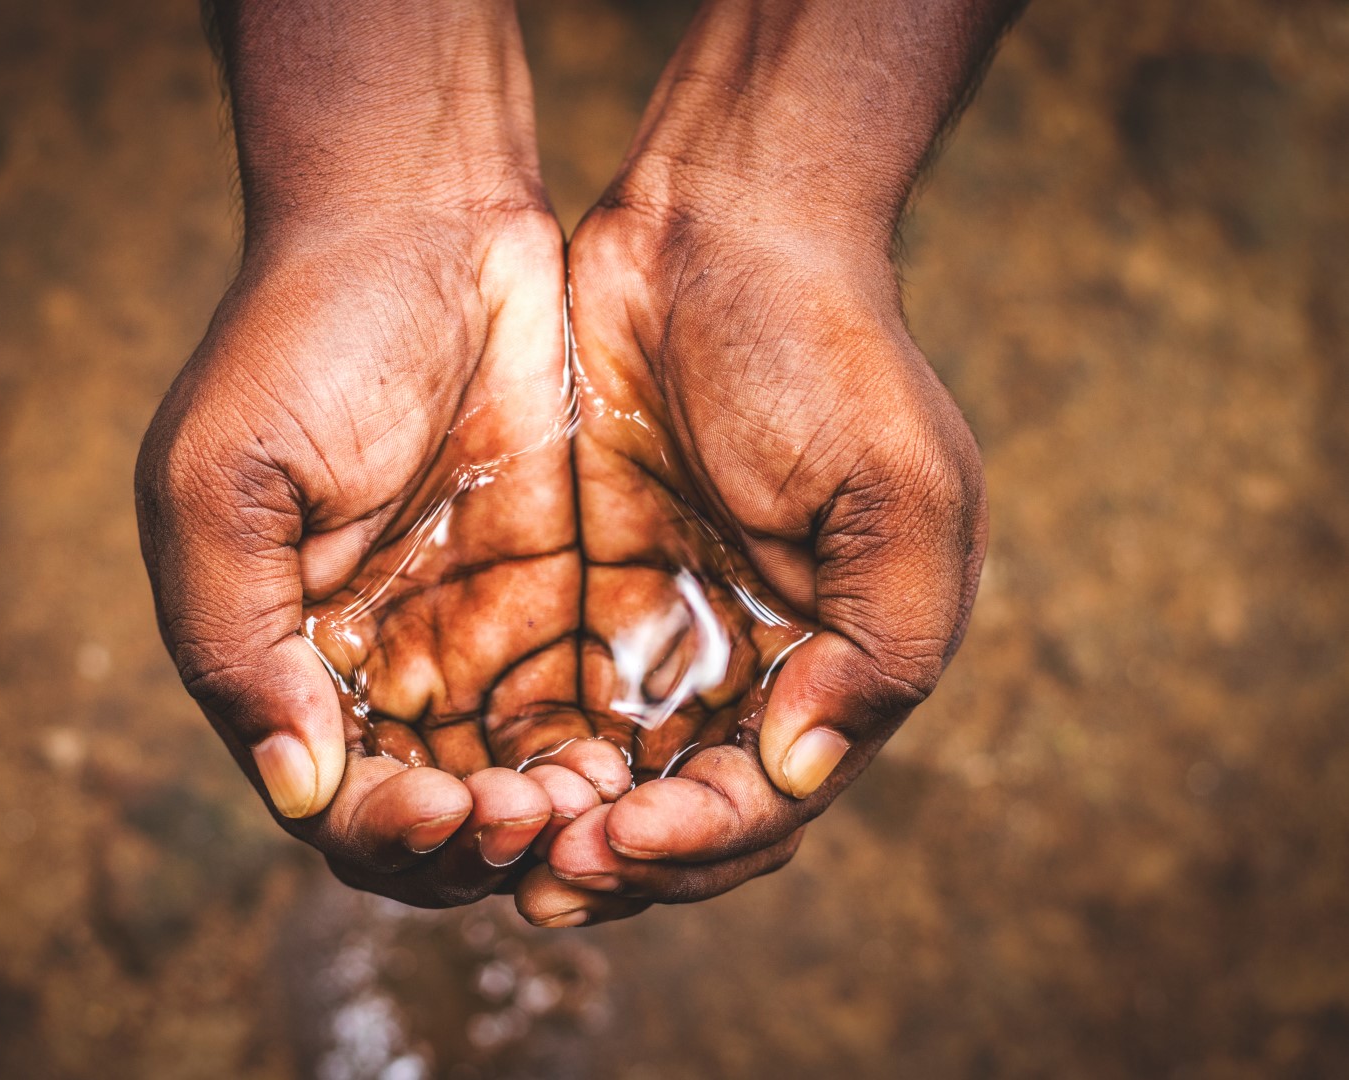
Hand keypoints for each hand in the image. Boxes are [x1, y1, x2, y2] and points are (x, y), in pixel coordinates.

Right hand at [137, 208, 629, 906]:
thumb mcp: (222, 481)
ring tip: (591, 801)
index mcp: (286, 655)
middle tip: (534, 818)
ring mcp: (472, 630)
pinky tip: (632, 755)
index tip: (447, 809)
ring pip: (514, 783)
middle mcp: (379, 663)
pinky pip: (581, 707)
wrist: (424, 215)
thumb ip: (237, 641)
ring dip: (550, 819)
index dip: (388, 835)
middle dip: (479, 846)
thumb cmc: (300, 335)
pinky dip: (602, 753)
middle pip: (432, 820)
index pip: (334, 804)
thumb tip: (297, 789)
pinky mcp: (557, 592)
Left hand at [514, 0, 1010, 929]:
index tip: (627, 836)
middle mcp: (740, 670)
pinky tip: (463, 768)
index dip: (701, 842)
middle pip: (678, 817)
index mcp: (828, 669)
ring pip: (602, 777)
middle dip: (619, 860)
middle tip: (546, 876)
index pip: (763, 805)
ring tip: (494, 839)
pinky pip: (536, 699)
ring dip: (554, 825)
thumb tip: (797, 774)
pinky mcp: (574, 589)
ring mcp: (653, 633)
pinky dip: (508, 748)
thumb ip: (881, 648)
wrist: (717, 226)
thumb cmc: (826, 352)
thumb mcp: (899, 494)